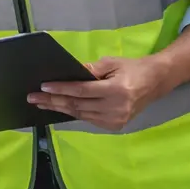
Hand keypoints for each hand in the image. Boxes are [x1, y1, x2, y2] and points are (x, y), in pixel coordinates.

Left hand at [28, 57, 168, 130]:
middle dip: (53, 101)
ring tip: (41, 103)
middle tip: (33, 97)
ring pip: (80, 114)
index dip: (61, 89)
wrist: (156, 82)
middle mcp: (116, 108)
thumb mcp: (111, 63)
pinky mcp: (115, 125)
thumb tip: (67, 74)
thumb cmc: (132, 68)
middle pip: (77, 105)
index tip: (43, 86)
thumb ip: (89, 70)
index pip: (81, 91)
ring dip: (59, 108)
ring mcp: (116, 120)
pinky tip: (59, 108)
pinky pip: (88, 119)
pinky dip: (73, 113)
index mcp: (116, 91)